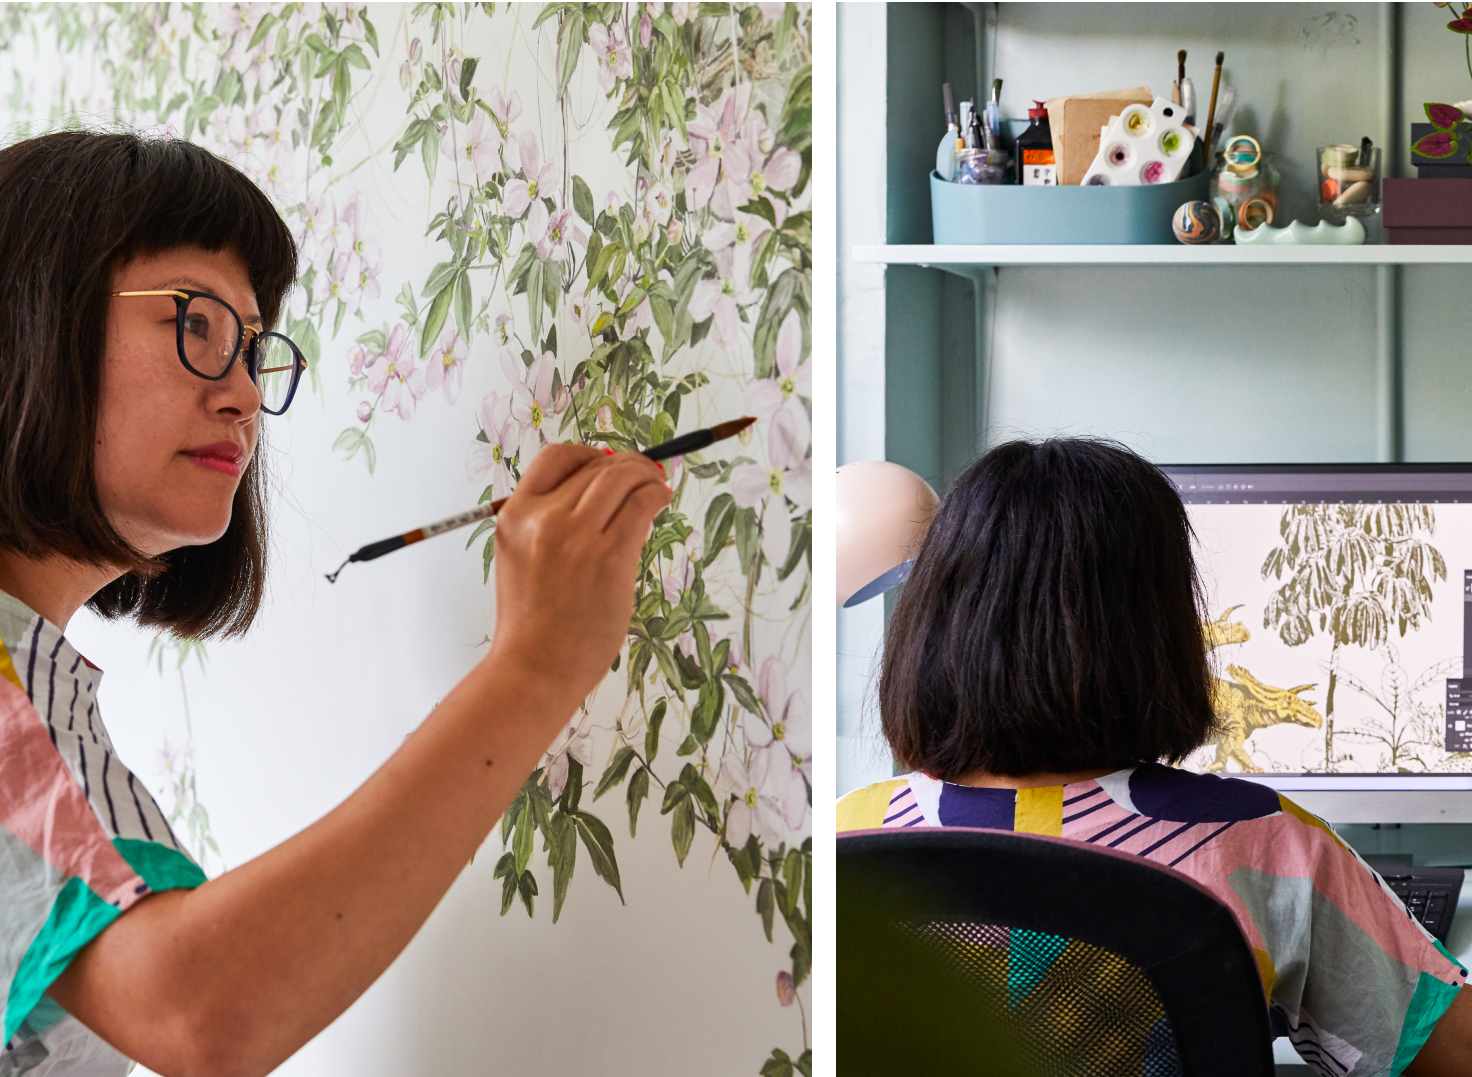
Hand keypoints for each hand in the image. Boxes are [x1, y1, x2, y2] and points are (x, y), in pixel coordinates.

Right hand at [486, 444, 668, 708]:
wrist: (534, 668)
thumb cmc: (533, 622)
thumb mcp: (522, 557)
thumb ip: (547, 523)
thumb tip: (598, 491)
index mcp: (515, 515)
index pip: (555, 458)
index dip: (588, 455)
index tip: (606, 465)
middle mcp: (543, 518)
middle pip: (595, 467)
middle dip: (625, 465)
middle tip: (643, 474)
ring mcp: (576, 536)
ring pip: (621, 478)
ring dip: (645, 475)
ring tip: (657, 485)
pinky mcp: (608, 557)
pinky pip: (640, 505)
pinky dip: (655, 494)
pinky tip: (661, 499)